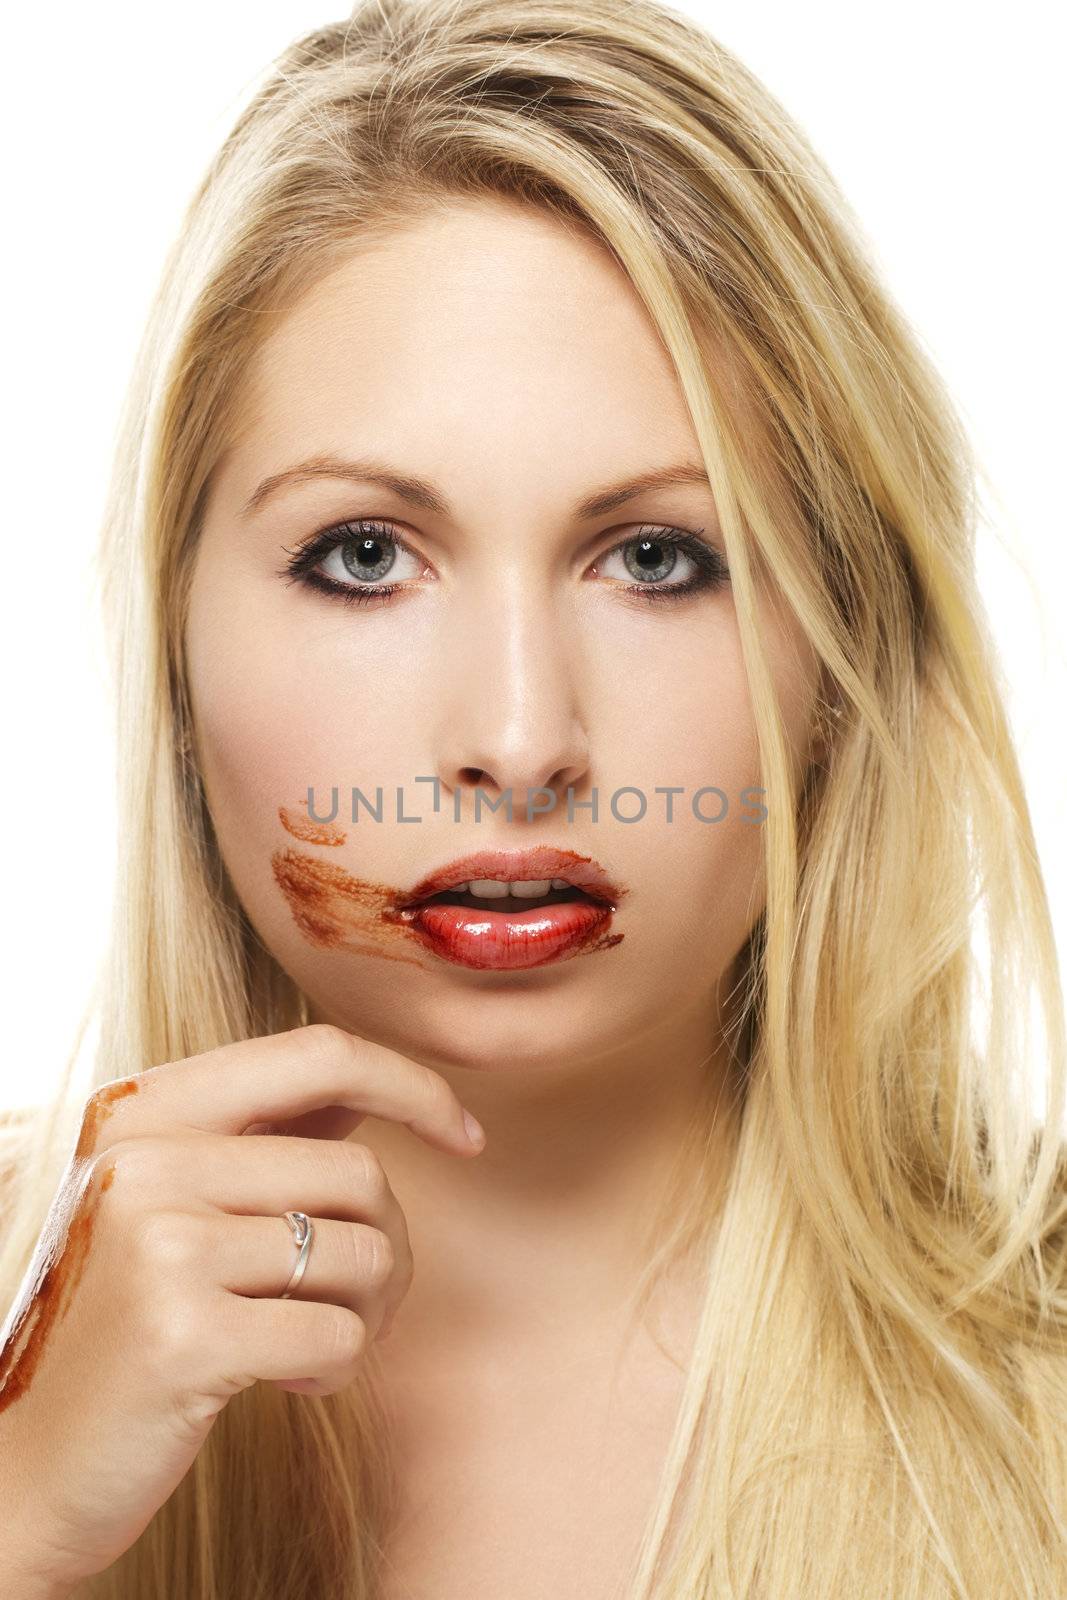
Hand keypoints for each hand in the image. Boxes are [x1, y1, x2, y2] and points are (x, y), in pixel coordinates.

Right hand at [0, 1023, 484, 1591]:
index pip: (319, 1054)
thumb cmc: (124, 1327)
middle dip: (390, 1246)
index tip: (466, 1134)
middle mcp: (145, 1162)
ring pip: (363, 1254)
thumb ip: (257, 1140)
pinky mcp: (185, 1336)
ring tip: (314, 1344)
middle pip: (359, 1174)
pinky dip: (337, 1371)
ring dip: (367, 1315)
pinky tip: (286, 1385)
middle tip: (359, 1302)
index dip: (413, 1085)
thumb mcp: (167, 1203)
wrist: (31, 1465)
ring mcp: (161, 1246)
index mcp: (142, 1113)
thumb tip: (376, 1089)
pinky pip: (339, 1335)